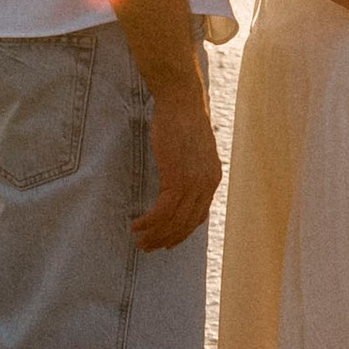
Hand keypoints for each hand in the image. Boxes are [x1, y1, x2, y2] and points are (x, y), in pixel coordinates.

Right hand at [133, 74, 220, 250]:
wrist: (182, 101)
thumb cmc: (183, 120)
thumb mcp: (194, 150)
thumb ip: (192, 170)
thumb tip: (180, 185)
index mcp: (213, 179)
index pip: (198, 218)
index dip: (181, 233)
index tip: (166, 242)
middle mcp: (207, 185)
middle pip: (185, 225)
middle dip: (165, 240)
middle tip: (147, 247)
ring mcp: (193, 183)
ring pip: (173, 221)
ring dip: (154, 235)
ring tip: (139, 241)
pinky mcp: (176, 178)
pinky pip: (162, 211)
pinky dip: (148, 222)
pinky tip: (136, 224)